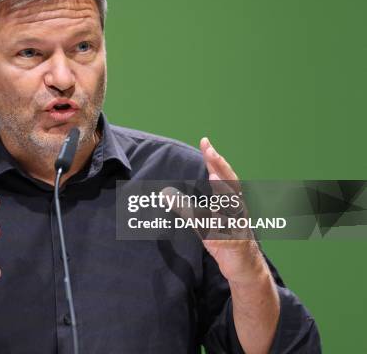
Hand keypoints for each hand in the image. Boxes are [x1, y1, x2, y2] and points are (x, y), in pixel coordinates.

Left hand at [199, 137, 268, 283]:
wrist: (245, 269)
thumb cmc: (224, 240)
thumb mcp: (202, 223)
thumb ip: (186, 208)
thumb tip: (165, 194)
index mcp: (230, 202)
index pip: (222, 175)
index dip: (214, 159)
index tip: (205, 142)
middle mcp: (238, 210)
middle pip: (231, 184)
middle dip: (221, 166)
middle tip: (211, 151)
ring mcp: (240, 226)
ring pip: (233, 207)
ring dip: (224, 191)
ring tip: (214, 177)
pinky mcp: (237, 245)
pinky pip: (228, 238)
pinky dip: (220, 233)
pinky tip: (210, 231)